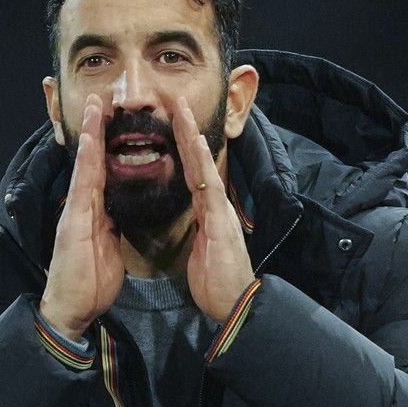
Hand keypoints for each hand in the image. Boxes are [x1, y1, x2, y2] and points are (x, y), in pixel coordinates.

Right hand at [39, 94, 123, 340]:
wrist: (72, 309)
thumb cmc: (90, 283)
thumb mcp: (107, 249)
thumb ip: (109, 228)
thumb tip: (114, 214)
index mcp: (93, 213)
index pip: (101, 171)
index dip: (105, 144)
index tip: (111, 118)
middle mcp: (81, 207)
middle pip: (91, 160)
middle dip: (95, 128)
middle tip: (100, 97)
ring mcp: (75, 213)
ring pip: (85, 166)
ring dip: (89, 135)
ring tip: (95, 106)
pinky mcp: (73, 225)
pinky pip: (81, 189)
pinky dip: (83, 164)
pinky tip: (87, 143)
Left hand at [174, 96, 256, 323]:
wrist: (235, 306)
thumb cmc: (218, 284)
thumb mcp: (203, 252)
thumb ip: (202, 233)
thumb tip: (199, 224)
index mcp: (208, 213)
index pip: (191, 173)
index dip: (182, 148)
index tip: (172, 123)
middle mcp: (216, 206)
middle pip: (197, 162)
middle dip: (186, 130)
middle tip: (175, 101)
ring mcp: (220, 212)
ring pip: (203, 167)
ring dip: (191, 136)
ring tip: (181, 110)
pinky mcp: (220, 223)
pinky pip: (208, 188)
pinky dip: (201, 164)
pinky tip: (194, 143)